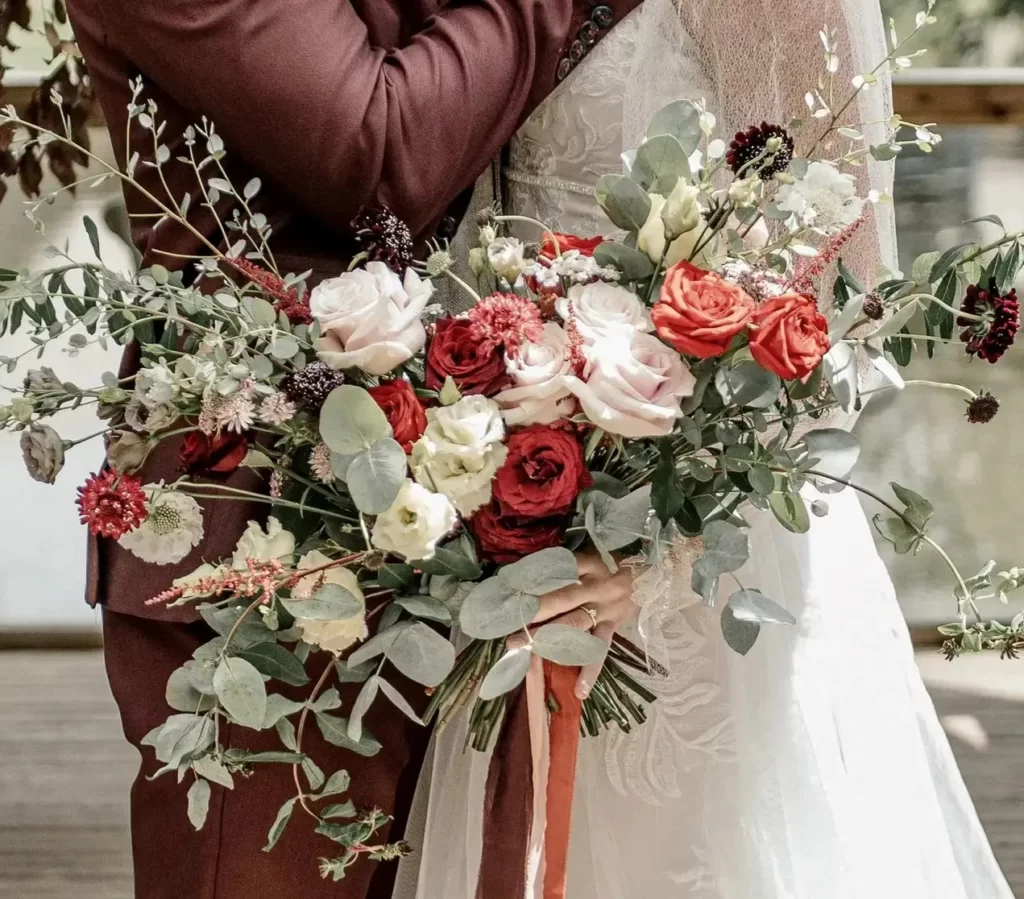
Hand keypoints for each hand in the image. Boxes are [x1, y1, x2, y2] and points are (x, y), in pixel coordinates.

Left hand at [508, 551, 635, 699]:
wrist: (653, 577)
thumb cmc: (615, 565)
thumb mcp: (593, 556)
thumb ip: (566, 565)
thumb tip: (527, 573)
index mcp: (589, 564)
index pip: (557, 570)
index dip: (532, 579)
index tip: (509, 587)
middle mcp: (596, 587)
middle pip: (561, 598)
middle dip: (532, 611)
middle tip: (505, 621)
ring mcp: (605, 609)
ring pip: (574, 624)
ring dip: (547, 637)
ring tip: (522, 647)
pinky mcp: (612, 627)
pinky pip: (600, 650)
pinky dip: (590, 671)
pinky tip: (579, 691)